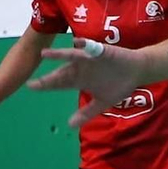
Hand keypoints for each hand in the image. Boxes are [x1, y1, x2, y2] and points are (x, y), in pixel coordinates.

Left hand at [29, 39, 149, 128]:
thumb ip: (87, 113)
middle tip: (34, 82)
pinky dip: (84, 44)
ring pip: (71, 57)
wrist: (137, 72)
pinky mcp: (101, 52)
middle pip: (61, 73)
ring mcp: (89, 59)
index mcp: (78, 80)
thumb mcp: (102, 103)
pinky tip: (77, 43)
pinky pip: (91, 47)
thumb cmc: (119, 85)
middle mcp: (80, 69)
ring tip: (45, 55)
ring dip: (59, 55)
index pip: (58, 83)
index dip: (45, 85)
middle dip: (49, 78)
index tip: (30, 86)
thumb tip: (70, 125)